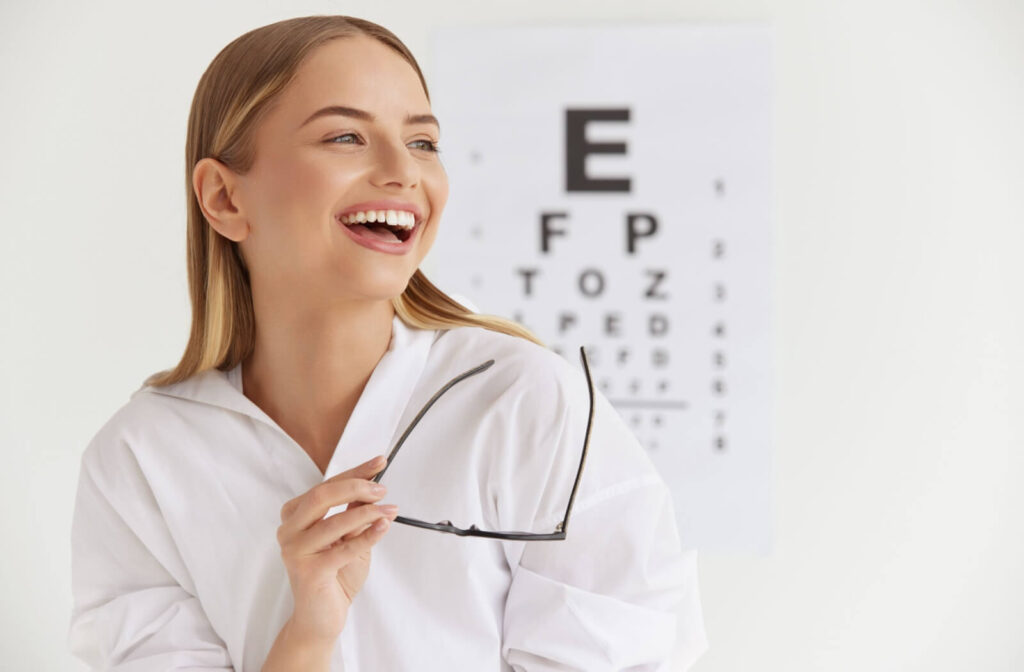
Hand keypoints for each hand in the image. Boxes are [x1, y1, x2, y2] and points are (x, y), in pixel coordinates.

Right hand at [275, 455, 397, 645]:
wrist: (321, 617)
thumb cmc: (334, 574)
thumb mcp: (347, 536)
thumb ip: (353, 511)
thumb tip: (372, 485)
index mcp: (294, 516)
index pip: (326, 485)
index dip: (355, 472)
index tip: (379, 462)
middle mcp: (289, 530)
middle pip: (322, 496)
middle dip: (356, 487)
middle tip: (382, 489)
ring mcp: (295, 551)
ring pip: (334, 522)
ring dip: (367, 513)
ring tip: (390, 510)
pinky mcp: (308, 572)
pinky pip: (343, 549)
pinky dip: (367, 536)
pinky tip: (384, 526)